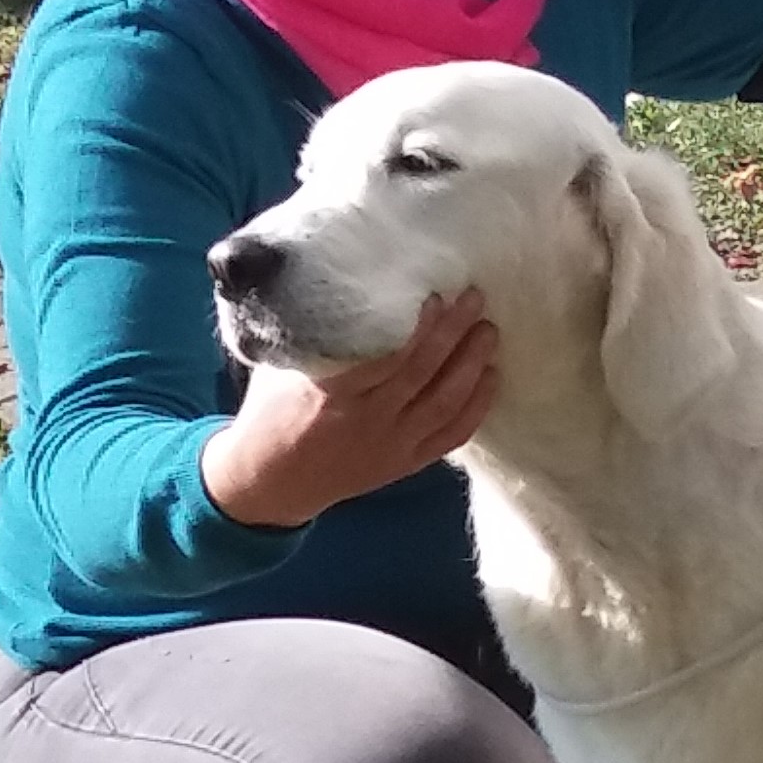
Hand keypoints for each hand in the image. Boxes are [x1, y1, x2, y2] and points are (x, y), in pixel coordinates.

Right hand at [200, 290, 497, 528]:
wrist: (271, 481)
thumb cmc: (272, 412)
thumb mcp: (281, 368)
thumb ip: (314, 334)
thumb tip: (342, 282)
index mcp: (334, 394)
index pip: (388, 357)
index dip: (418, 327)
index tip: (436, 295)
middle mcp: (368, 421)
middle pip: (424, 374)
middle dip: (454, 334)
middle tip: (475, 299)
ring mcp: (391, 445)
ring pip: (444, 404)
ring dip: (472, 366)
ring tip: (488, 332)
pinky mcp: (404, 464)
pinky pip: (450, 438)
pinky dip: (475, 409)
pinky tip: (491, 379)